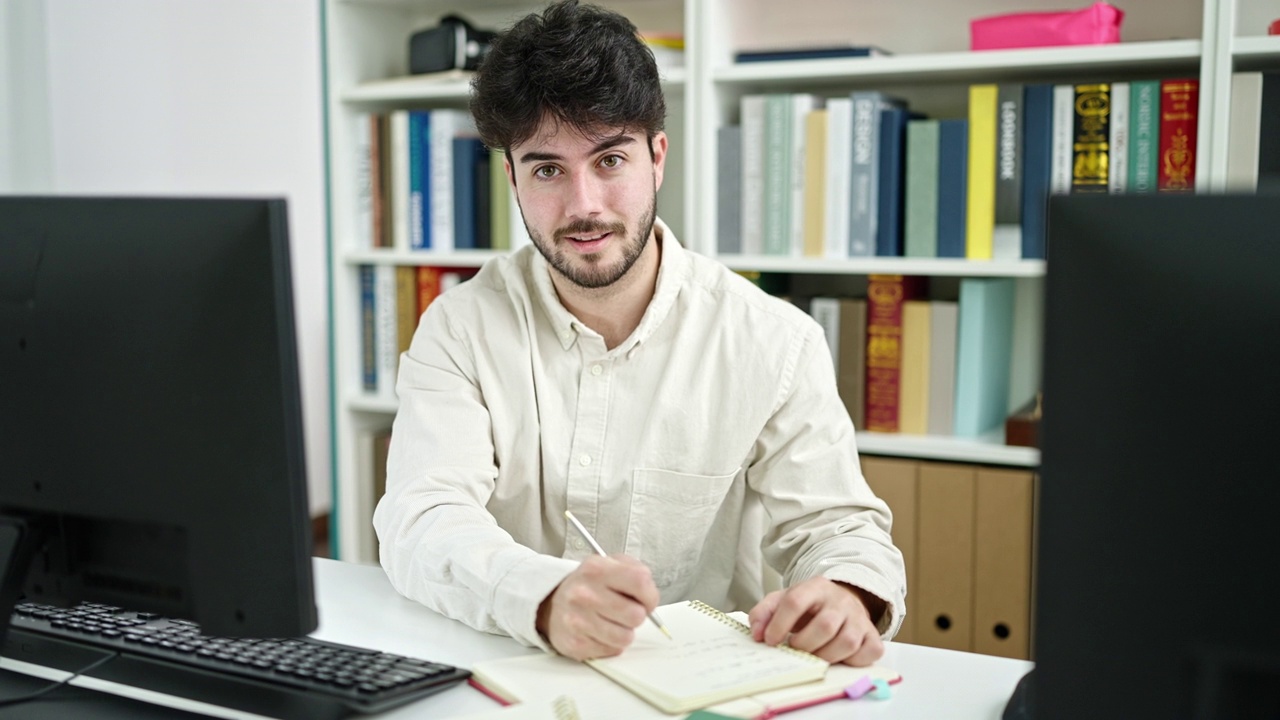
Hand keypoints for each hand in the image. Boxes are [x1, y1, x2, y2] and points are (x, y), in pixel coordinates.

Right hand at [536, 554, 659, 659]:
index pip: (640, 581)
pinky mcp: (575, 644)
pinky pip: (612, 650)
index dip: (650, 595)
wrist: (552, 603)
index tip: (645, 600)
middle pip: (636, 614)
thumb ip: (635, 572)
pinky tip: (599, 632)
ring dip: (625, 632)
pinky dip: (611, 644)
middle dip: (637, 615)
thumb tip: (650, 599)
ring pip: (625, 637)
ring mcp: (577, 620)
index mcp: (596, 569)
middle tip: (625, 611)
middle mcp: (584, 593)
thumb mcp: (609, 565)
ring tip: (612, 622)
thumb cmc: (589, 586)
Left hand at [748, 577, 884, 665]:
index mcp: (816, 587)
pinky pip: (868, 653)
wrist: (840, 601)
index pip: (795, 602)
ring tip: (813, 655)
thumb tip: (757, 635)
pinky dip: (851, 661)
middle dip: (804, 644)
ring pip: (846, 642)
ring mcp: (860, 618)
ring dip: (825, 656)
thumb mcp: (782, 601)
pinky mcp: (873, 636)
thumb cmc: (808, 606)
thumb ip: (763, 613)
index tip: (769, 641)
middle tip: (795, 648)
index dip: (779, 624)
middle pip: (824, 626)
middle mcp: (841, 601)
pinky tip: (837, 657)